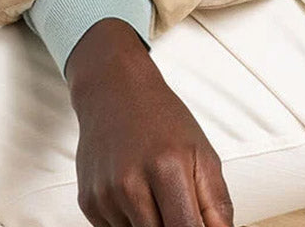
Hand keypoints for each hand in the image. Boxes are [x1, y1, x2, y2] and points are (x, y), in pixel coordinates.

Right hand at [67, 19, 233, 225]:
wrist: (115, 92)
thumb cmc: (161, 118)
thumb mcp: (202, 152)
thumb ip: (216, 202)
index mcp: (167, 167)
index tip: (198, 225)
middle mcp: (131, 184)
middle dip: (174, 225)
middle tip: (179, 205)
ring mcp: (106, 196)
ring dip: (152, 226)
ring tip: (156, 194)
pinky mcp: (88, 203)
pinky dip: (131, 222)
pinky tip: (136, 194)